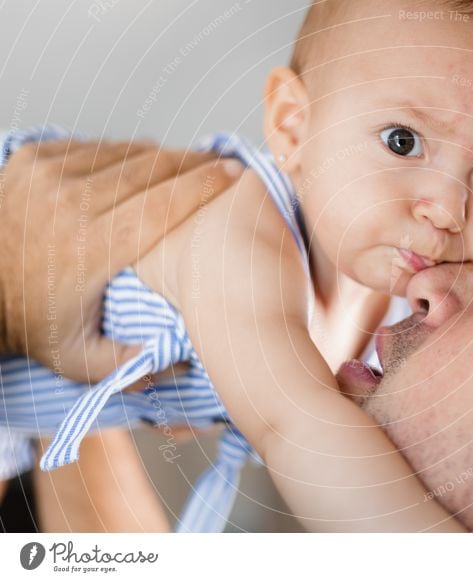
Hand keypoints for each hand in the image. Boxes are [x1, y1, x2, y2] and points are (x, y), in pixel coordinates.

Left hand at [0, 139, 242, 380]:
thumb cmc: (29, 320)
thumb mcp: (79, 359)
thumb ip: (132, 365)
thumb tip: (181, 362)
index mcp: (91, 247)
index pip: (164, 204)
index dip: (205, 185)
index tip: (234, 173)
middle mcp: (72, 202)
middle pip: (153, 169)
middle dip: (193, 163)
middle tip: (220, 164)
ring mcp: (50, 173)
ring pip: (127, 152)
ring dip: (161, 158)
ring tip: (185, 165)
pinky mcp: (34, 157)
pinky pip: (97, 146)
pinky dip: (123, 155)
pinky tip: (137, 166)